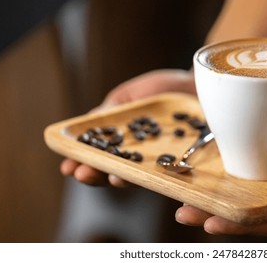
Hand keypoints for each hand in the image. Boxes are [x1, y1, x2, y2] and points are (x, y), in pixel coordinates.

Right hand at [60, 69, 195, 186]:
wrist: (198, 85)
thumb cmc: (163, 90)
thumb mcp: (131, 96)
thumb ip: (111, 110)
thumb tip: (87, 122)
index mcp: (123, 144)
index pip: (99, 159)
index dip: (82, 164)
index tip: (67, 166)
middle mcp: (140, 159)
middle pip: (113, 173)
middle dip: (96, 175)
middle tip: (82, 173)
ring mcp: (162, 164)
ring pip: (138, 179)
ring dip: (122, 180)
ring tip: (111, 176)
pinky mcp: (185, 166)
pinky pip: (170, 179)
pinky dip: (158, 181)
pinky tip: (146, 178)